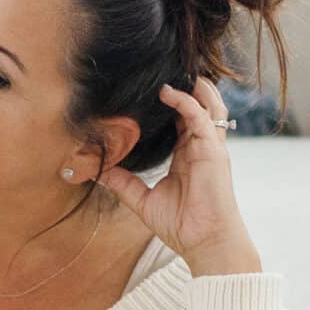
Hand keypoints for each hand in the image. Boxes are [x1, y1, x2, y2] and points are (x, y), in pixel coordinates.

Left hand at [102, 79, 255, 273]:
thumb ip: (122, 183)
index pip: (183, 119)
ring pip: (208, 104)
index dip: (171, 101)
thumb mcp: (143, 200)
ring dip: (193, 85)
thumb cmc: (182, 225)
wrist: (205, 243)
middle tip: (164, 66)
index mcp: (188, 155)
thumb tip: (95, 172)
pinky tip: (168, 92)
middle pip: (200, 105)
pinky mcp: (213, 152)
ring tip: (173, 68)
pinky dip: (186, 101)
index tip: (149, 87)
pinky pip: (202, 117)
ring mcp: (210, 148)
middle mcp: (201, 147)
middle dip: (186, 85)